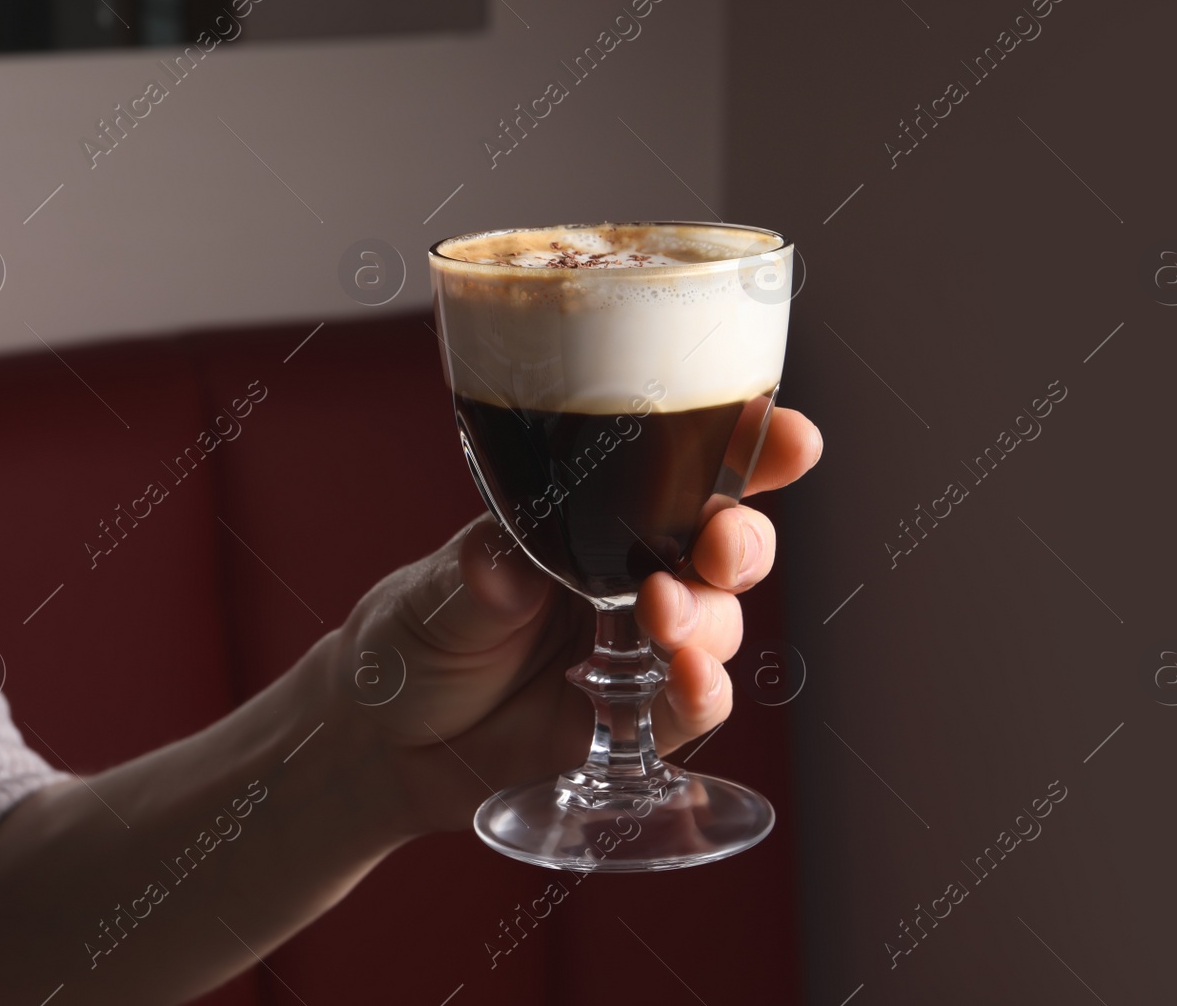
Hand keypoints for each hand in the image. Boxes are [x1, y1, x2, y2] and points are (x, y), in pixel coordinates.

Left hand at [319, 408, 822, 836]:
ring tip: (660, 616)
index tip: (788, 435)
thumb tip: (504, 563)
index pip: (686, 469)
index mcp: (594, 515)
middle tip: (719, 546)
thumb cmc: (413, 637)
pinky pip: (696, 703)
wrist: (387, 742)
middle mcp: (633, 572)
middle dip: (745, 537)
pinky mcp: (637, 717)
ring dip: (710, 615)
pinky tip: (687, 677)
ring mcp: (643, 646)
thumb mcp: (433, 595)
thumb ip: (476, 578)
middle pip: (729, 542)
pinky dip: (704, 688)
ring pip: (721, 619)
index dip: (749, 448)